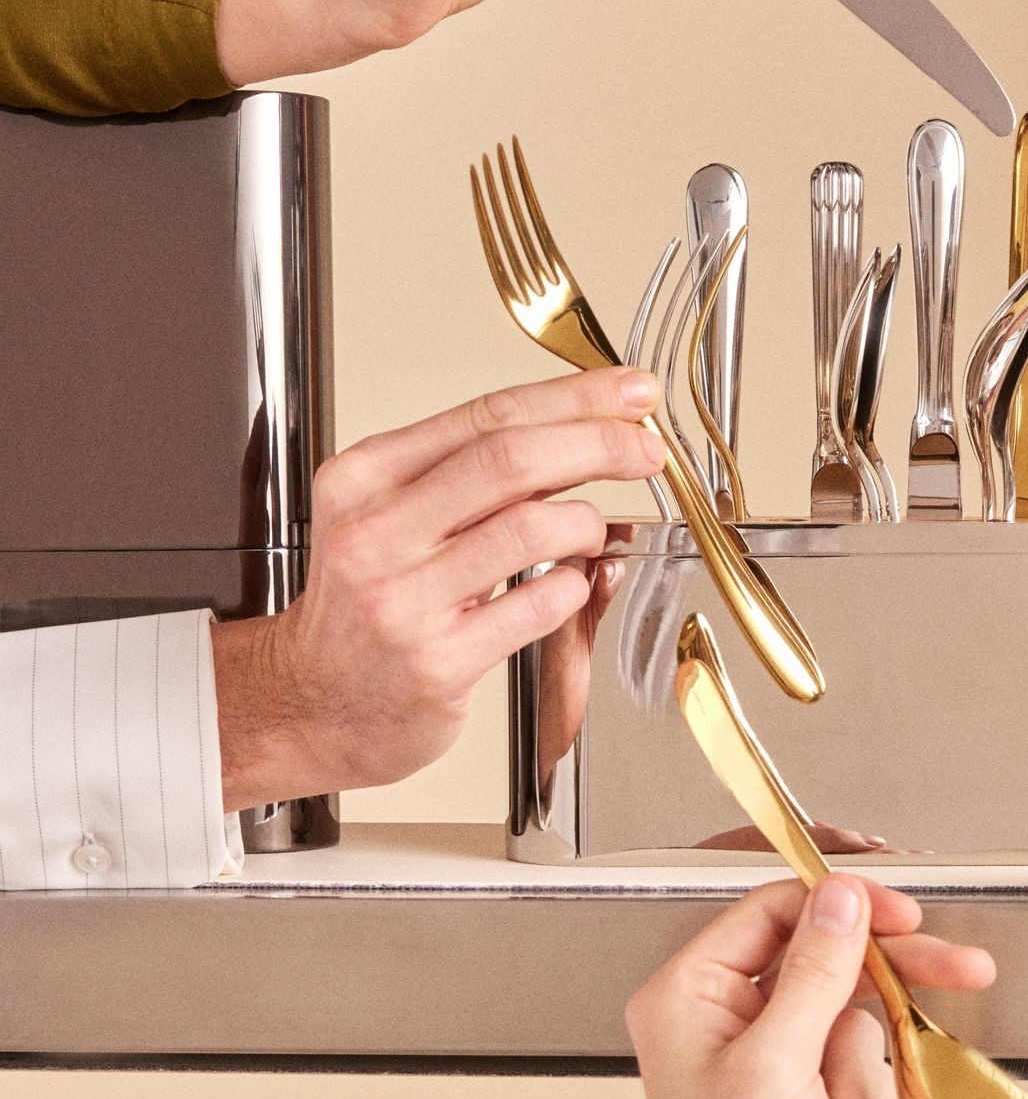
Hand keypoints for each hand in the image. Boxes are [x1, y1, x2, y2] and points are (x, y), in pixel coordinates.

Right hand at [211, 368, 663, 809]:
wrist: (313, 705)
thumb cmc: (363, 607)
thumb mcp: (390, 516)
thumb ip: (468, 474)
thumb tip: (577, 428)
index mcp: (364, 478)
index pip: (487, 414)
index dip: (574, 397)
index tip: (629, 393)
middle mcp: (375, 532)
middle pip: (512, 458)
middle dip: (598, 443)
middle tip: (645, 449)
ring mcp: (404, 599)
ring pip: (531, 526)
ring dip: (586, 522)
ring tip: (593, 532)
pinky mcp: (439, 660)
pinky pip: (538, 603)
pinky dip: (574, 585)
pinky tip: (572, 582)